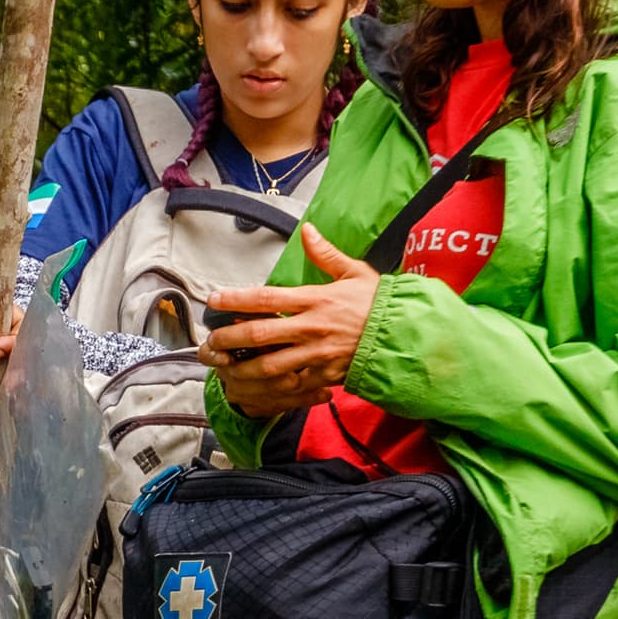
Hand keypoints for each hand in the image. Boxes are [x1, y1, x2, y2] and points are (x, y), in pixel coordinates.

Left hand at [204, 225, 380, 419]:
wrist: (407, 336)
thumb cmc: (380, 304)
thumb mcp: (356, 273)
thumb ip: (326, 254)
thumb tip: (307, 230)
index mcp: (316, 299)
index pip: (267, 297)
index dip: (236, 299)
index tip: (214, 300)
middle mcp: (312, 328)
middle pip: (260, 335)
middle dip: (229, 339)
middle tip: (210, 342)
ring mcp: (317, 355)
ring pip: (270, 366)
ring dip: (242, 369)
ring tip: (224, 368)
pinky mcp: (324, 376)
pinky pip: (291, 385)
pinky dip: (270, 388)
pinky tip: (254, 388)